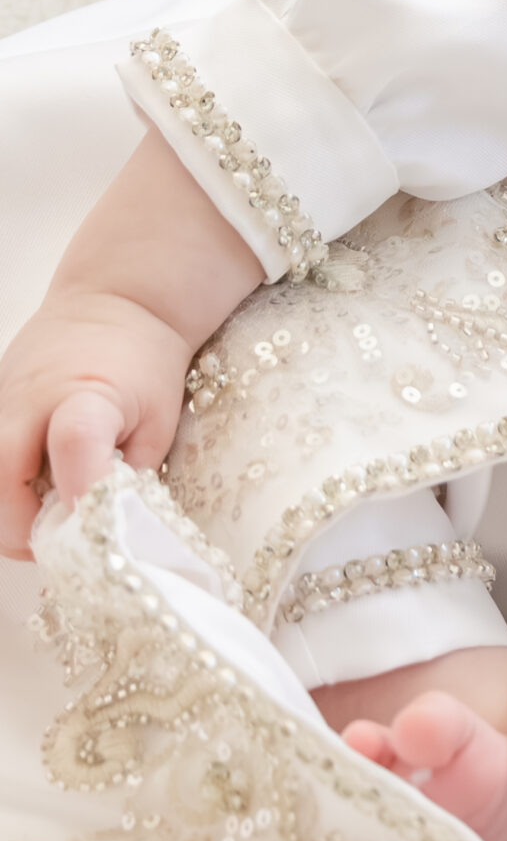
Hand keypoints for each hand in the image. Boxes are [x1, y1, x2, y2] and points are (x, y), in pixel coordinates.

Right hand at [0, 293, 193, 557]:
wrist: (116, 300)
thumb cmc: (145, 363)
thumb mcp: (158, 421)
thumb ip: (129, 479)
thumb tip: (108, 532)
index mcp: (86, 395)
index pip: (73, 443)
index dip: (81, 494)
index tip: (95, 525)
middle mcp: (29, 398)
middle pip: (2, 484)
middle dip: (25, 531)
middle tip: (60, 540)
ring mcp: (0, 400)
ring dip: (9, 510)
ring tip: (47, 513)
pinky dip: (4, 484)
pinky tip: (34, 484)